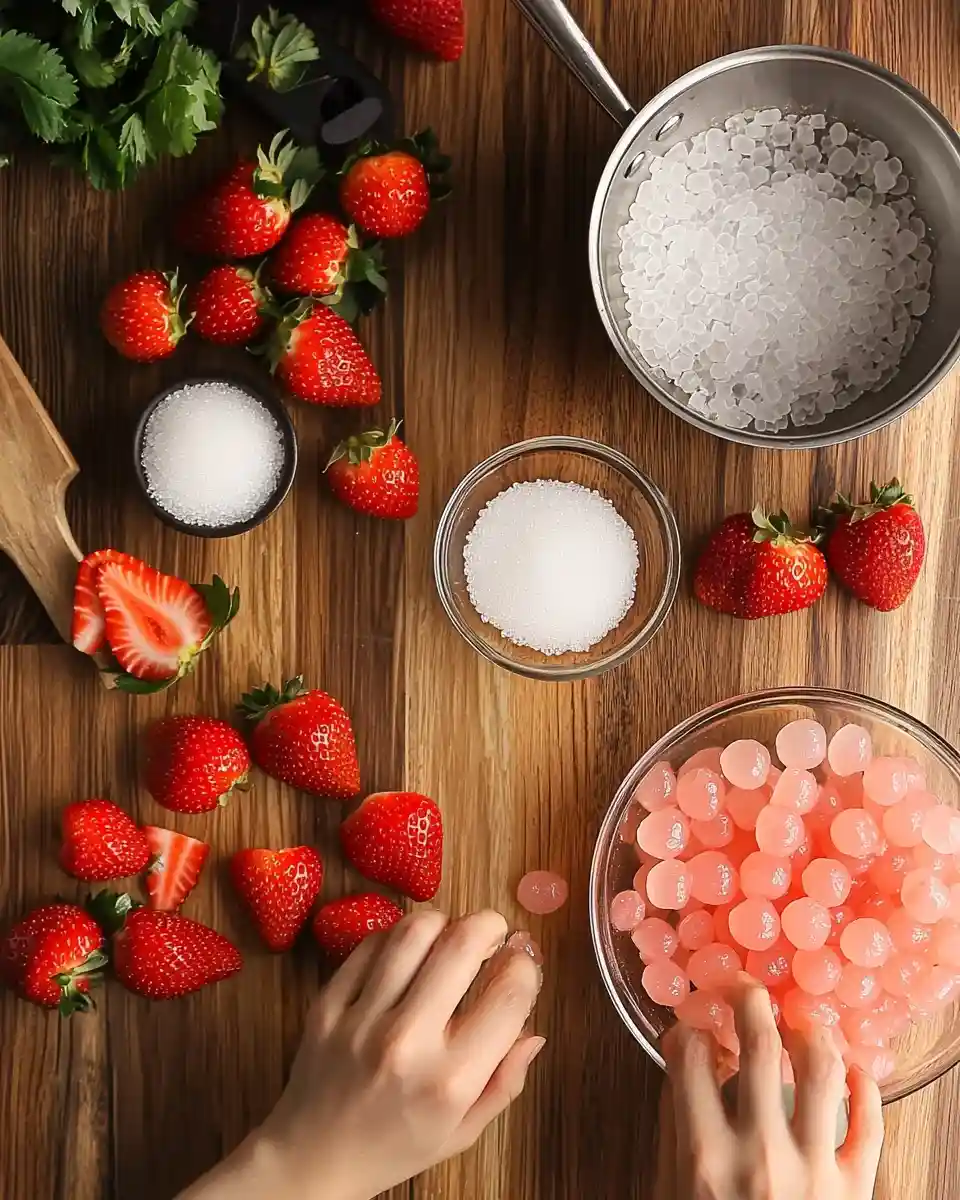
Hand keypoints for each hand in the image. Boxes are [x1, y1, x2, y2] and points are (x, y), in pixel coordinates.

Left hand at [180, 909, 543, 1199]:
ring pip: (414, 931)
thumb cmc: (395, 1146)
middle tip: (493, 933)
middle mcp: (408, 1043)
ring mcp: (362, 1019)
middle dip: (490, 926)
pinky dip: (397, 938)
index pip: (509, 993)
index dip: (526, 966)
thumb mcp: (463, 1131)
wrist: (312, 1159)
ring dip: (443, 924)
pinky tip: (406, 955)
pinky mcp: (328, 1003)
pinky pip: (371, 944)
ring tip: (449, 939)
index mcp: (451, 1080)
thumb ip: (505, 1081)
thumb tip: (534, 1029)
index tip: (522, 963)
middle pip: (464, 944)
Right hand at [655, 979, 883, 1199]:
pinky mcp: (855, 1192)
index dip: (687, 1030)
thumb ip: (677, 1127)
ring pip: (823, 1072)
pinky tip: (851, 1070)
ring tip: (797, 1021)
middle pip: (760, 1047)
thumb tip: (687, 1059)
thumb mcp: (670, 1192)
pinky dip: (866, 1088)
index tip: (690, 1028)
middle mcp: (761, 1156)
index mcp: (705, 1158)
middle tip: (744, 985)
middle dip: (748, 998)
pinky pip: (871, 1126)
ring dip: (809, 1031)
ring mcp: (814, 1173)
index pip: (692, 1058)